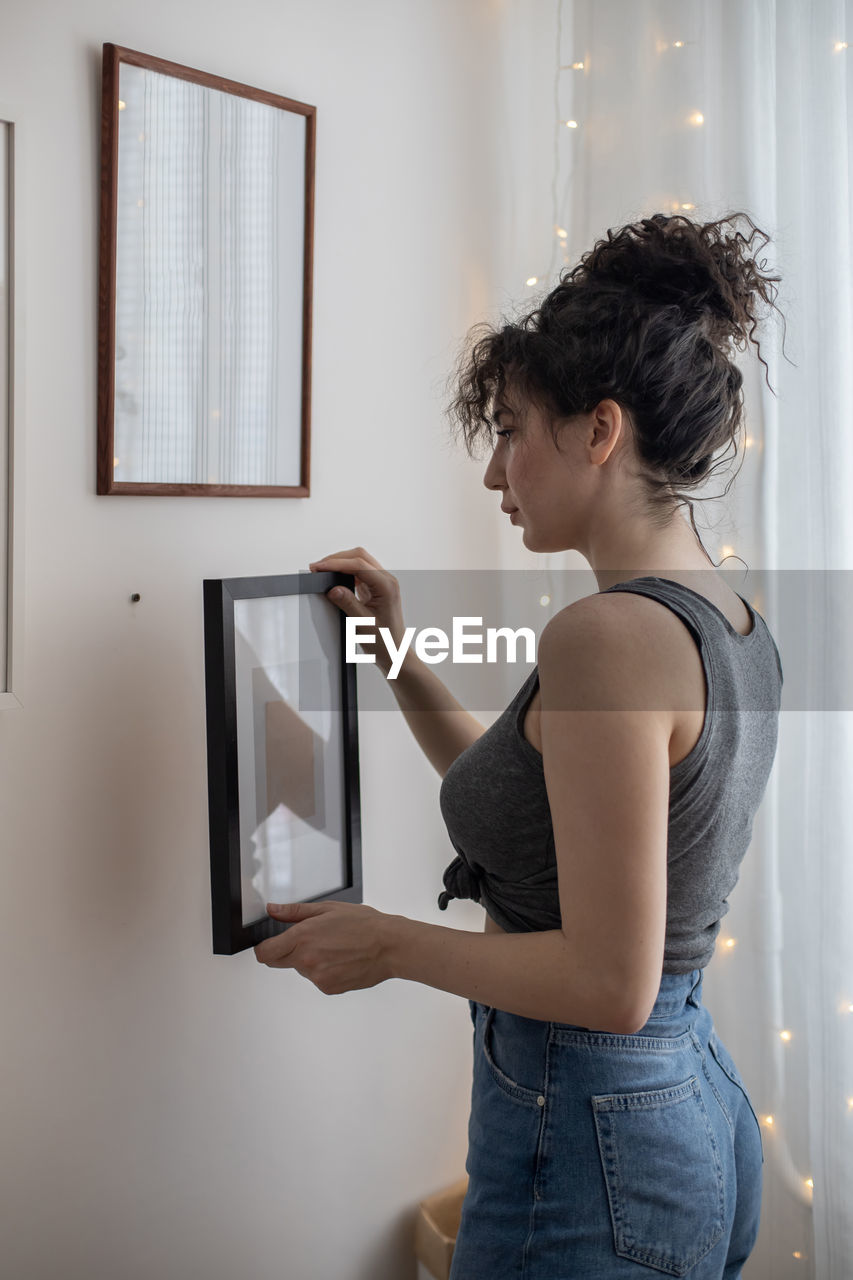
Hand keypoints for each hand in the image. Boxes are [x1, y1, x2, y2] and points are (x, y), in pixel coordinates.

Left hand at [254, 900, 398, 994]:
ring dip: (309, 960)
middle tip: (309, 940)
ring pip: (300, 970)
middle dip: (286, 952)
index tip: (268, 944)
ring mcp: (318, 978)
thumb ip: (294, 912)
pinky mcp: (329, 988)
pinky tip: (340, 959)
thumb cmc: (364, 925)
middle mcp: (307, 961)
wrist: (389, 946)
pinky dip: (324, 970)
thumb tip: (273, 910)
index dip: (263, 948)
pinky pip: (317, 979)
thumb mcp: (327, 908)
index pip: (265, 953)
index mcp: (303, 938)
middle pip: (278, 962)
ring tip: (333, 947)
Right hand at [307, 546, 406, 676]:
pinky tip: (334, 578)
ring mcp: (381, 583)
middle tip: (317, 568)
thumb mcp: (363, 623)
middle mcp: (386, 581)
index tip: (318, 568)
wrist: (394, 653)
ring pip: (359, 562)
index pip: (358, 565)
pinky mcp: (375, 588)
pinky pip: (359, 572)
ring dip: (340, 563)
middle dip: (337, 559)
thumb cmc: (385, 641)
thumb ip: (348, 603)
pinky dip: (344, 572)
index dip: (336, 563)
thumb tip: (332, 589)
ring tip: (323, 571)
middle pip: (360, 557)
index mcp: (387, 586)